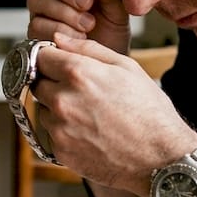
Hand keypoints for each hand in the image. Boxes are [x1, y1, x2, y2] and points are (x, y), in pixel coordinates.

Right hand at [27, 0, 131, 53]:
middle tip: (86, 2)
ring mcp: (41, 12)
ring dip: (63, 11)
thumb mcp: (118, 12)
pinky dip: (59, 30)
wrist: (104, 65)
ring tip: (87, 24)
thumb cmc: (110, 35)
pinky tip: (77, 37)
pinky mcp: (36, 33)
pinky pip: (37, 24)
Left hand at [32, 34, 196, 196]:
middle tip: (80, 91)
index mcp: (78, 74)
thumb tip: (58, 39)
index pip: (40, 57)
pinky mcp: (60, 151)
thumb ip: (87, 49)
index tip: (58, 63)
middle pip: (37, 83)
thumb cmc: (149, 110)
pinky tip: (90, 132)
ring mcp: (59, 128)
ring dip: (57, 108)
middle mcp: (63, 100)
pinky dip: (64, 131)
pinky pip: (51, 134)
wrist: (160, 157)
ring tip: (89, 114)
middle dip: (52, 82)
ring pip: (43, 109)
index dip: (49, 58)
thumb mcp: (126, 67)